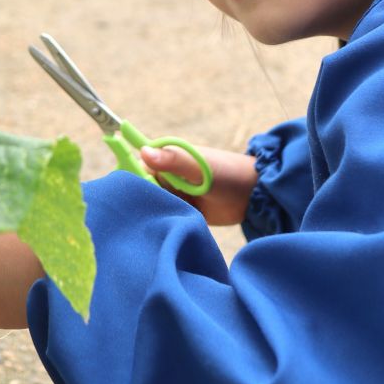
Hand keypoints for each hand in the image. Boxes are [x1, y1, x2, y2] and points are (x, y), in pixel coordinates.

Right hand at [137, 145, 257, 227]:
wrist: (253, 196)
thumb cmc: (227, 174)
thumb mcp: (199, 167)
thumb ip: (173, 161)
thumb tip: (143, 151)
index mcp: (166, 159)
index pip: (136, 170)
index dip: (131, 184)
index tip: (130, 200)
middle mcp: (166, 176)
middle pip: (142, 191)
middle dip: (142, 204)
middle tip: (144, 218)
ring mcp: (174, 195)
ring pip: (153, 207)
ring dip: (153, 215)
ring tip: (154, 226)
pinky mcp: (181, 211)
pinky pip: (165, 218)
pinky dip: (163, 224)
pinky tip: (162, 232)